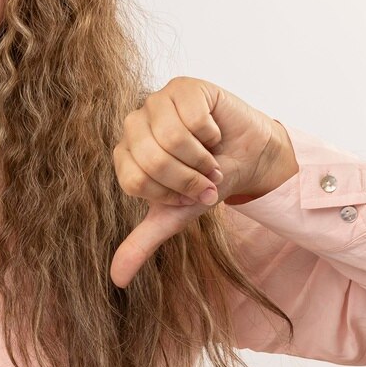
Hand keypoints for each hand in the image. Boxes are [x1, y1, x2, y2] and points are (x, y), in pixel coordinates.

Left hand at [108, 77, 292, 288]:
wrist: (249, 158)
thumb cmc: (208, 182)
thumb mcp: (175, 216)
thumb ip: (142, 243)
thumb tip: (116, 280)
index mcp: (125, 154)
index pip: (136, 181)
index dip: (169, 194)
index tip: (188, 194)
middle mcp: (133, 124)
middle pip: (152, 159)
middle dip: (188, 178)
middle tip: (205, 178)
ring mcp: (156, 102)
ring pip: (172, 138)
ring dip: (202, 158)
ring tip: (211, 159)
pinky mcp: (183, 87)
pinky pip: (194, 118)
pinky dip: (212, 134)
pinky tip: (215, 132)